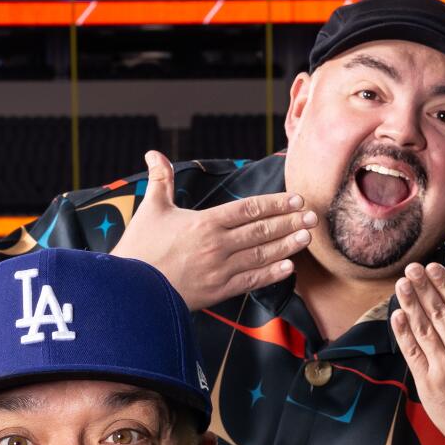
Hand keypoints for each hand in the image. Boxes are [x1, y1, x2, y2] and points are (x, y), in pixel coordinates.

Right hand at [109, 152, 315, 311]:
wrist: (132, 291)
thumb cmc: (140, 249)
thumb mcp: (150, 210)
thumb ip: (160, 180)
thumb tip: (153, 153)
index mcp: (204, 223)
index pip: (248, 209)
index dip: (275, 204)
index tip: (295, 199)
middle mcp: (217, 245)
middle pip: (262, 230)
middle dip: (290, 222)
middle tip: (313, 216)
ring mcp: (220, 270)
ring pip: (261, 255)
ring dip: (287, 245)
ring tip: (306, 237)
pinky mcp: (218, 292)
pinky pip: (251, 281)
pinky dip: (271, 274)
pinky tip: (288, 268)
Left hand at [391, 262, 444, 444]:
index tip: (434, 267)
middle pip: (439, 313)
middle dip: (424, 287)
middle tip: (412, 267)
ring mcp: (443, 368)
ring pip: (423, 329)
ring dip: (411, 304)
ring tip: (402, 283)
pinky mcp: (427, 383)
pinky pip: (412, 352)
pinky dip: (403, 332)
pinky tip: (397, 314)